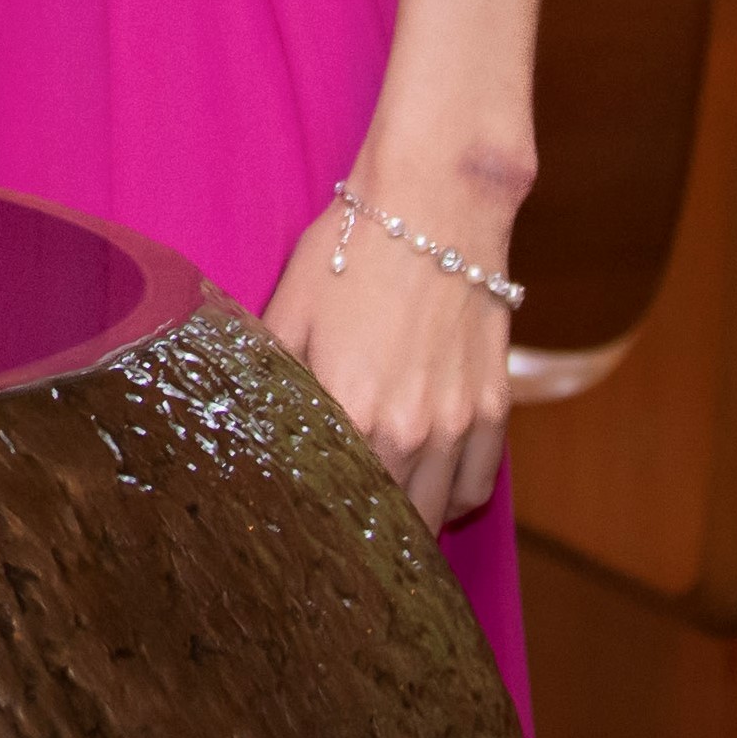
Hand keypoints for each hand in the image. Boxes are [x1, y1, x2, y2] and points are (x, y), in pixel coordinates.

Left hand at [261, 158, 518, 528]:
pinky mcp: (493, 408)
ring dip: (407, 519)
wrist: (437, 206)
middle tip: (335, 531)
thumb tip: (244, 413)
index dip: (314, 518)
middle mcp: (409, 429)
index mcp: (350, 408)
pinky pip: (476, 484)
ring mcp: (457, 422)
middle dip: (361, 530)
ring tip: (378, 518)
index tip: (298, 527)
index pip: (332, 498)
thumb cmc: (354, 249)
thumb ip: (272, 372)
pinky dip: (452, 496)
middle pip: (388, 519)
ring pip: (435, 510)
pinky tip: (428, 488)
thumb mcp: (291, 307)